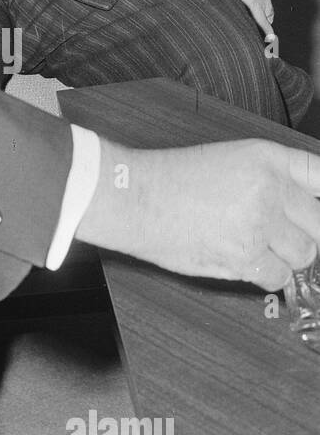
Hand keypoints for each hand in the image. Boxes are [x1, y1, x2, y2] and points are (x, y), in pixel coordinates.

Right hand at [78, 137, 319, 290]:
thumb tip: (298, 209)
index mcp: (264, 157)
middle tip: (279, 235)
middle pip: (319, 224)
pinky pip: (279, 276)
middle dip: (303, 233)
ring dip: (283, 256)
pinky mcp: (246, 255)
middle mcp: (268, 187)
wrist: (133, 196)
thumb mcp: (225, 160)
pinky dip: (264, 274)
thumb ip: (267, 180)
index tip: (316, 211)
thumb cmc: (169, 178)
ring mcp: (260, 222)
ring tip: (252, 245)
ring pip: (303, 254)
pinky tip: (241, 258)